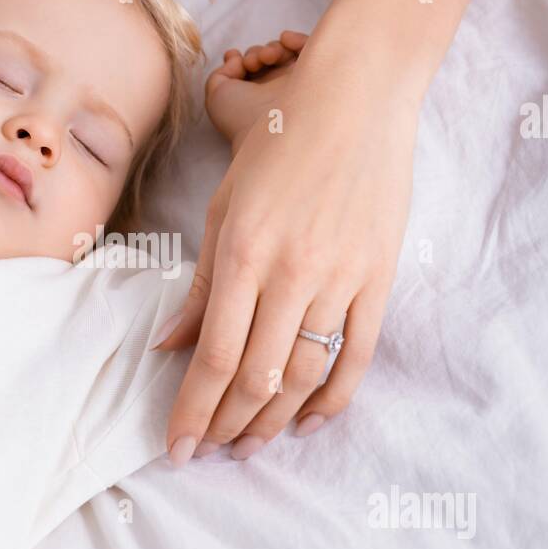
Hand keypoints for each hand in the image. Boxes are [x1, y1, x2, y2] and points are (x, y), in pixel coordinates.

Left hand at [153, 35, 417, 462]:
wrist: (357, 96)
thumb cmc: (278, 140)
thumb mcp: (223, 205)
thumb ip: (199, 284)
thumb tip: (169, 346)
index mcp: (242, 252)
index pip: (213, 356)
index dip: (193, 410)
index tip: (177, 445)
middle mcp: (291, 273)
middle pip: (255, 377)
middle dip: (225, 426)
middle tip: (207, 452)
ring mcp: (341, 278)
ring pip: (304, 374)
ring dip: (273, 420)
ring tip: (249, 444)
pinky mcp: (378, 278)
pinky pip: (357, 354)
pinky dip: (333, 397)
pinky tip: (309, 423)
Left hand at [206, 30, 309, 151]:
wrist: (272, 129)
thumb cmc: (240, 116)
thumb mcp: (216, 95)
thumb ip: (220, 72)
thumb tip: (235, 58)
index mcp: (255, 95)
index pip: (250, 69)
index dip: (240, 58)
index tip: (233, 58)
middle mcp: (276, 89)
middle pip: (267, 58)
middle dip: (255, 53)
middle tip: (252, 64)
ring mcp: (296, 82)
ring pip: (286, 52)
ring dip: (271, 48)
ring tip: (266, 57)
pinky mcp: (316, 74)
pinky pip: (311, 48)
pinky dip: (297, 38)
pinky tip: (285, 40)